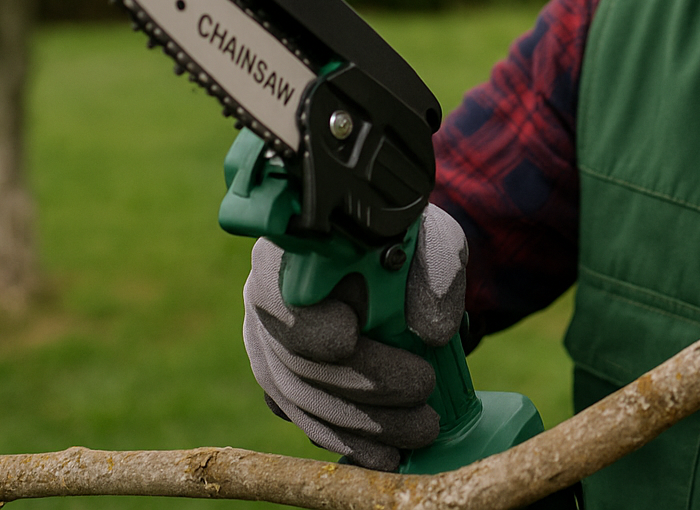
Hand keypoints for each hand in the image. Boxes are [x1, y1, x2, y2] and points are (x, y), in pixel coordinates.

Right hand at [242, 204, 468, 469]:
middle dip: (366, 386)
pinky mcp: (280, 382)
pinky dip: (347, 441)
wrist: (391, 266)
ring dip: (364, 424)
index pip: (279, 290)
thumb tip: (433, 334)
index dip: (307, 322)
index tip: (349, 337)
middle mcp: (265, 300)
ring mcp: (266, 346)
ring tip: (421, 430)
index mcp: (293, 252)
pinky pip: (306, 419)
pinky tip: (386, 455)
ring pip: (302, 398)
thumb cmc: (405, 248)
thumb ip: (434, 276)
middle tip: (423, 392)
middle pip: (298, 357)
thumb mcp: (430, 244)